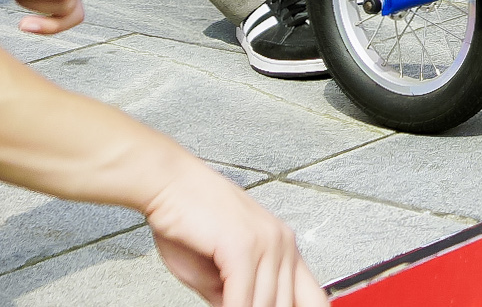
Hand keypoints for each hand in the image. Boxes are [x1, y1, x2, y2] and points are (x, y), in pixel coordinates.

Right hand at [139, 156, 326, 306]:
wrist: (170, 186)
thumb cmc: (189, 222)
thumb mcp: (216, 273)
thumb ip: (236, 295)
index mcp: (284, 247)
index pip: (311, 295)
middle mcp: (283, 243)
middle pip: (288, 304)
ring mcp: (267, 243)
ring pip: (267, 304)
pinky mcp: (243, 246)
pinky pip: (243, 297)